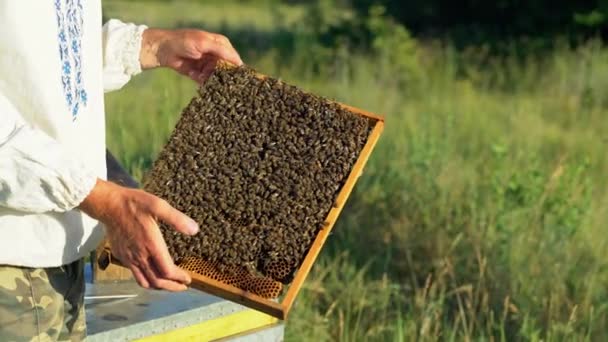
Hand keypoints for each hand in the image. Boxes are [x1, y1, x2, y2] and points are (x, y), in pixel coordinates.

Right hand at [79, 179, 198, 290]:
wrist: (108, 204)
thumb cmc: (133, 203)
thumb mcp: (158, 205)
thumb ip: (177, 219)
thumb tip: (194, 230)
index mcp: (151, 245)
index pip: (167, 271)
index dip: (179, 278)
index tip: (188, 279)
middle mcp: (139, 255)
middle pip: (157, 281)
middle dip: (172, 287)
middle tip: (183, 286)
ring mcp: (128, 258)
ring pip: (145, 281)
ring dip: (159, 286)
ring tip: (170, 284)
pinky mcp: (121, 256)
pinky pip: (135, 275)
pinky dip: (147, 279)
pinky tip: (153, 273)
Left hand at [140, 28, 242, 82]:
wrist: (163, 49)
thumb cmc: (184, 41)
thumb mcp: (204, 43)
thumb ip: (222, 51)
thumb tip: (239, 63)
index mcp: (220, 44)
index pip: (233, 57)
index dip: (237, 68)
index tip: (241, 78)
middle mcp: (215, 55)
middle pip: (226, 69)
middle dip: (225, 76)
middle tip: (224, 82)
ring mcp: (207, 65)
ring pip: (216, 77)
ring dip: (212, 79)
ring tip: (207, 78)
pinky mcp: (199, 74)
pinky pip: (206, 81)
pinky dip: (203, 82)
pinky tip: (199, 79)